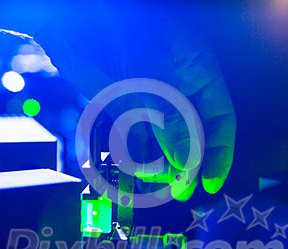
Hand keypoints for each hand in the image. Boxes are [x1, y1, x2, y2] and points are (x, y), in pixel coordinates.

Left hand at [34, 1, 235, 199]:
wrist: (68, 19)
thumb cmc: (116, 30)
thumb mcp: (150, 76)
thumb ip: (170, 118)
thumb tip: (188, 162)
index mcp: (196, 70)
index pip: (219, 117)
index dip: (219, 151)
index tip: (210, 179)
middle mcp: (178, 86)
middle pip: (193, 133)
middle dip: (189, 164)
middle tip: (182, 190)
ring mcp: (151, 97)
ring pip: (165, 139)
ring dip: (164, 164)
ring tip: (161, 186)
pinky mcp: (124, 105)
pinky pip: (137, 136)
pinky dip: (137, 155)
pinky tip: (137, 172)